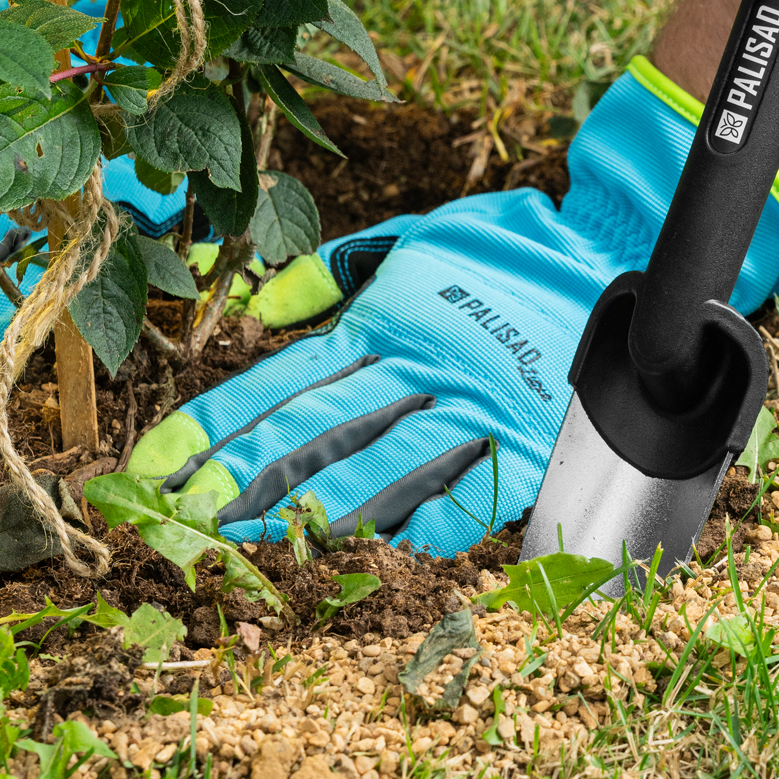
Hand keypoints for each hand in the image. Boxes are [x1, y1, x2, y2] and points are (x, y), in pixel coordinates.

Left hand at [126, 61, 778, 556]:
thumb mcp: (418, 235)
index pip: (283, 381)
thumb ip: (334, 270)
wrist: (623, 259)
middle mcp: (424, 367)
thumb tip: (257, 306)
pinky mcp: (528, 446)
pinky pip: (468, 501)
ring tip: (255, 543)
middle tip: (181, 520)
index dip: (215, 424)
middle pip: (318, 433)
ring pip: (382, 471)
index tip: (156, 466)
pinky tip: (385, 542)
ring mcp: (477, 411)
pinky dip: (425, 525)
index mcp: (390, 317)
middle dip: (243, 478)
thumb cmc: (511, 246)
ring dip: (316, 511)